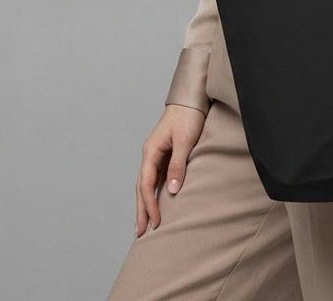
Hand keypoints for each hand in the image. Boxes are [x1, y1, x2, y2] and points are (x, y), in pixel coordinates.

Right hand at [134, 103, 205, 235]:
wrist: (192, 99)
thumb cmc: (188, 116)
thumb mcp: (185, 141)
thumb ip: (178, 165)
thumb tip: (171, 191)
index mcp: (151, 151)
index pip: (146, 184)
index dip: (149, 204)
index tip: (155, 222)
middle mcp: (150, 154)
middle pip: (141, 187)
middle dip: (141, 209)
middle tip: (140, 232)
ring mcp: (156, 155)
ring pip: (148, 184)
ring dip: (146, 203)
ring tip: (145, 224)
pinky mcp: (165, 155)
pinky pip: (157, 178)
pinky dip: (155, 193)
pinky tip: (157, 203)